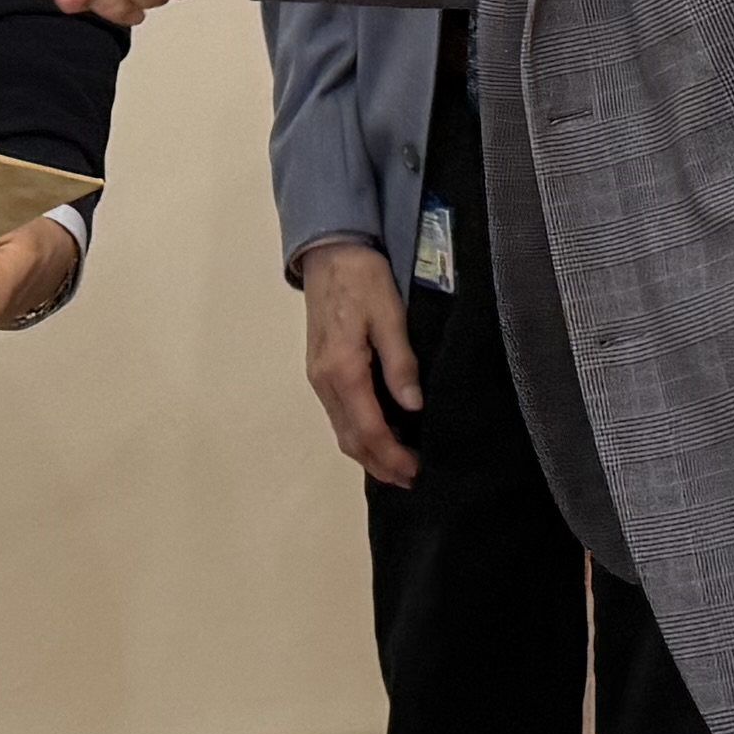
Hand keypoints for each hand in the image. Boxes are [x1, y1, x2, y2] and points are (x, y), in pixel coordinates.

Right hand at [297, 238, 423, 485]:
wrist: (329, 253)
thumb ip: (400, 363)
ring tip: (396, 468)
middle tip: (409, 480)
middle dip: (379, 464)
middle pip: (350, 439)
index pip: (368, 429)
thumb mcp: (390, 315)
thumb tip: (413, 408)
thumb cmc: (363, 279)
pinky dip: (357, 435)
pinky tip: (376, 438)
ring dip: (367, 454)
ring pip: (341, 431)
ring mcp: (318, 378)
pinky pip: (338, 416)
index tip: (415, 470)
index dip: (392, 455)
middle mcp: (324, 381)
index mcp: (343, 370)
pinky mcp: (319, 372)